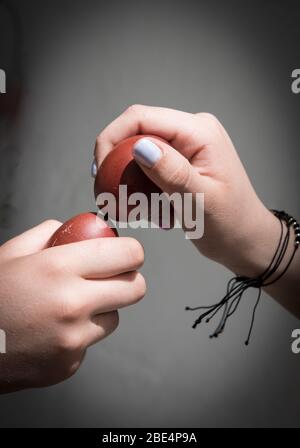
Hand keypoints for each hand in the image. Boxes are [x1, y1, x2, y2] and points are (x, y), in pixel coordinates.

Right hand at [0, 220, 144, 392]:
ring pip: (114, 318)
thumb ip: (50, 234)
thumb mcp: (13, 253)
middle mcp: (71, 304)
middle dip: (127, 280)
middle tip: (110, 279)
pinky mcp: (69, 364)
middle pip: (136, 288)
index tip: (126, 254)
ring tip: (68, 309)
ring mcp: (72, 339)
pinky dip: (79, 336)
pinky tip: (52, 332)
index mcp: (58, 268)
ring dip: (101, 311)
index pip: (127, 254)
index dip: (131, 252)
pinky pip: (90, 343)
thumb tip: (79, 229)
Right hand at [94, 105, 299, 316]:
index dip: (112, 138)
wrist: (245, 239)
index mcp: (199, 132)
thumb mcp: (200, 201)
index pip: (141, 118)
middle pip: (136, 130)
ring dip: (127, 175)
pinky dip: (139, 184)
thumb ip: (171, 172)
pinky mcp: (181, 160)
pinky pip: (148, 164)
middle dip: (116, 159)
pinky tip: (146, 207)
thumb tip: (140, 146)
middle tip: (109, 191)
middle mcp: (192, 131)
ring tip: (132, 205)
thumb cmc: (230, 224)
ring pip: (139, 149)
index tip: (100, 171)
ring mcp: (186, 145)